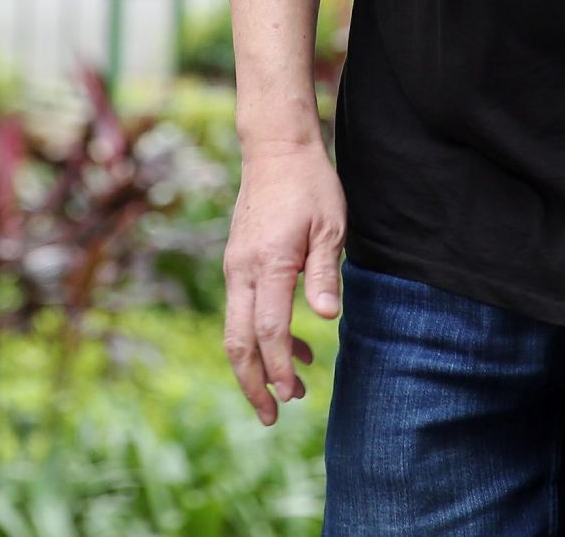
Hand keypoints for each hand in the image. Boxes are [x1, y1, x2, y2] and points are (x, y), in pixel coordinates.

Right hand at [222, 138, 346, 425]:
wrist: (275, 149)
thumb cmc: (310, 185)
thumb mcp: (330, 226)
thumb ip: (324, 273)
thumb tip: (325, 318)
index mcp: (268, 262)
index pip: (268, 330)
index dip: (278, 367)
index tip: (293, 391)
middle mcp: (242, 269)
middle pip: (236, 340)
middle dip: (251, 382)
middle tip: (271, 415)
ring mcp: (235, 265)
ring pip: (234, 328)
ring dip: (255, 364)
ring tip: (286, 391)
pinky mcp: (237, 261)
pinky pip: (242, 309)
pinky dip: (259, 336)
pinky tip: (291, 347)